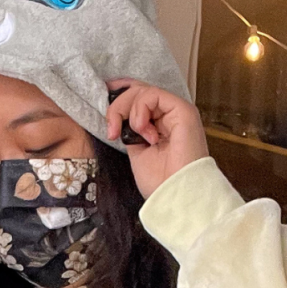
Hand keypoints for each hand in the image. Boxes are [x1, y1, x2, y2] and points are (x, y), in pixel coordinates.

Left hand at [105, 80, 208, 198]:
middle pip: (138, 92)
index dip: (120, 95)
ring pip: (143, 91)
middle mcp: (170, 116)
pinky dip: (140, 109)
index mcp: (161, 125)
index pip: (140, 99)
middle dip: (118, 106)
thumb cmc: (161, 182)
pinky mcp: (183, 110)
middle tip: (112, 130)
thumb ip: (131, 131)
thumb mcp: (136, 153)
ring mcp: (177, 111)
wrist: (176, 196)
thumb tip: (119, 117)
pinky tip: (142, 130)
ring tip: (134, 134)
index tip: (103, 100)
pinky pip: (153, 94)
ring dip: (128, 110)